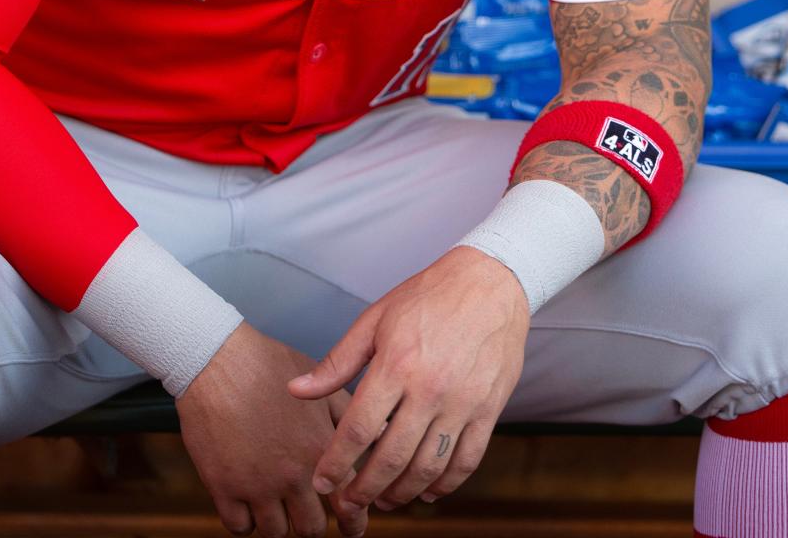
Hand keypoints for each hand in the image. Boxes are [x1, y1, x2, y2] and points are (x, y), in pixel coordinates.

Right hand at [176, 321, 369, 536]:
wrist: (217, 360)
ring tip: (275, 502)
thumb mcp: (317, 386)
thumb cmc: (268, 366)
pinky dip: (245, 521)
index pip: (347, 503)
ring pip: (275, 533)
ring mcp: (256, 485)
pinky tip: (248, 501)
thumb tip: (380, 434)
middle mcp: (291, 473)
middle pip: (310, 529)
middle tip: (306, 510)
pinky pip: (240, 528)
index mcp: (318, 448)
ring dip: (278, 521)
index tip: (350, 525)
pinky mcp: (223, 488)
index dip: (353, 522)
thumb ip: (349, 415)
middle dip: (312, 521)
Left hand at [286, 246, 529, 514]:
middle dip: (364, 490)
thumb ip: (337, 361)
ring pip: (428, 468)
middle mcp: (430, 388)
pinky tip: (426, 491)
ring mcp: (463, 402)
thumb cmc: (428, 296)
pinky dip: (444, 485)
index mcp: (396, 364)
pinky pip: (466, 461)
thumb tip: (297, 390)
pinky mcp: (489, 409)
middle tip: (348, 505)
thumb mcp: (376, 319)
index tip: (323, 483)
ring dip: (402, 493)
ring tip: (383, 500)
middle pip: (392, 458)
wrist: (490, 282)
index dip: (337, 463)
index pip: (359, 429)